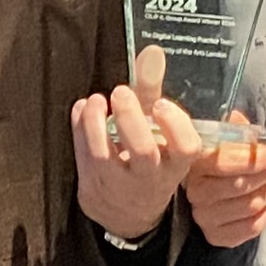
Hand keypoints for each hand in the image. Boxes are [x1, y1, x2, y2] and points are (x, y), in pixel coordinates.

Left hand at [70, 45, 202, 244]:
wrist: (128, 215)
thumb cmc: (148, 161)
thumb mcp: (158, 132)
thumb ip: (152, 91)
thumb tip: (151, 50)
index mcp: (175, 165)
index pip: (186, 148)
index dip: (175, 124)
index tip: (161, 104)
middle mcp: (150, 178)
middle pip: (142, 150)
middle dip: (129, 116)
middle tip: (121, 90)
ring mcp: (118, 185)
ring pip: (103, 156)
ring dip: (94, 121)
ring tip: (95, 100)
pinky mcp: (92, 186)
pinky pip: (82, 155)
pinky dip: (79, 128)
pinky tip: (83, 109)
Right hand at [183, 129, 265, 247]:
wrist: (212, 200)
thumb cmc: (222, 167)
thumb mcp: (226, 144)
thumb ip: (234, 132)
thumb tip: (238, 117)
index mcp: (196, 164)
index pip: (224, 161)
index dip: (253, 158)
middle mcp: (196, 192)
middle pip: (239, 185)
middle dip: (264, 175)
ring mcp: (204, 216)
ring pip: (248, 206)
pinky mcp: (215, 236)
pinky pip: (248, 228)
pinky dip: (262, 218)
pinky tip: (265, 208)